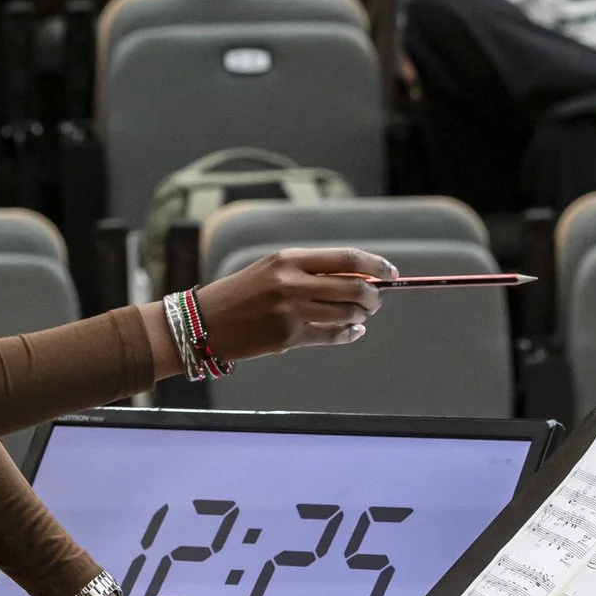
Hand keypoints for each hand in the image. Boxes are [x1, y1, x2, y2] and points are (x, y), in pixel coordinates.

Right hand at [192, 247, 393, 362]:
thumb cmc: (240, 293)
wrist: (205, 322)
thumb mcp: (272, 270)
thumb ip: (310, 271)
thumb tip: (356, 277)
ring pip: (346, 313)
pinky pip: (331, 336)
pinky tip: (352, 331)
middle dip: (373, 295)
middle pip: (353, 287)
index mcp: (289, 259)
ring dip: (361, 315)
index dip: (374, 265)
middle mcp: (292, 283)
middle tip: (376, 300)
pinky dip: (348, 334)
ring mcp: (291, 312)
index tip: (390, 272)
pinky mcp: (288, 338)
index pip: (346, 258)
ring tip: (360, 314)